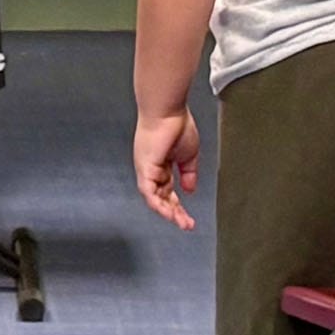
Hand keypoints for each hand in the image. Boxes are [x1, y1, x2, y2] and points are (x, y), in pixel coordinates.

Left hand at [133, 109, 199, 230]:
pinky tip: (169, 213)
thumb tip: (190, 189)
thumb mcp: (189, 155)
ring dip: (167, 212)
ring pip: (153, 197)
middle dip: (174, 212)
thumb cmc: (176, 124)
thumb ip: (189, 174)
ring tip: (182, 223)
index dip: (177, 205)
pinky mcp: (145, 167)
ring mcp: (146, 168)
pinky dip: (158, 203)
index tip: (189, 217)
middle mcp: (151, 169)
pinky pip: (148, 191)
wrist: (167, 110)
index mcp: (161, 165)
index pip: (168, 190)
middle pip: (161, 197)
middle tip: (187, 224)